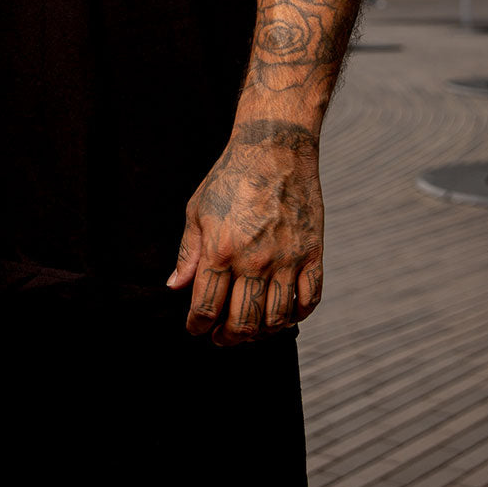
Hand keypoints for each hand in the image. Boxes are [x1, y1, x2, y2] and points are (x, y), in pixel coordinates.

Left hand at [167, 118, 323, 342]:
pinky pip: (308, 300)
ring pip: (276, 320)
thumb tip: (175, 286)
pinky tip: (283, 314)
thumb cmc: (231, 176)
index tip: (196, 328)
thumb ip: (188, 252)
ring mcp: (287, 259)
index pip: (206, 307)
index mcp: (221, 249)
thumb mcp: (198, 209)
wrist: (275, 148)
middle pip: (242, 322)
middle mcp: (255, 260)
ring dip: (260, 334)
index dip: (197, 326)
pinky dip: (296, 316)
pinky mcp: (312, 254)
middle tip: (220, 338)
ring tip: (249, 330)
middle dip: (227, 338)